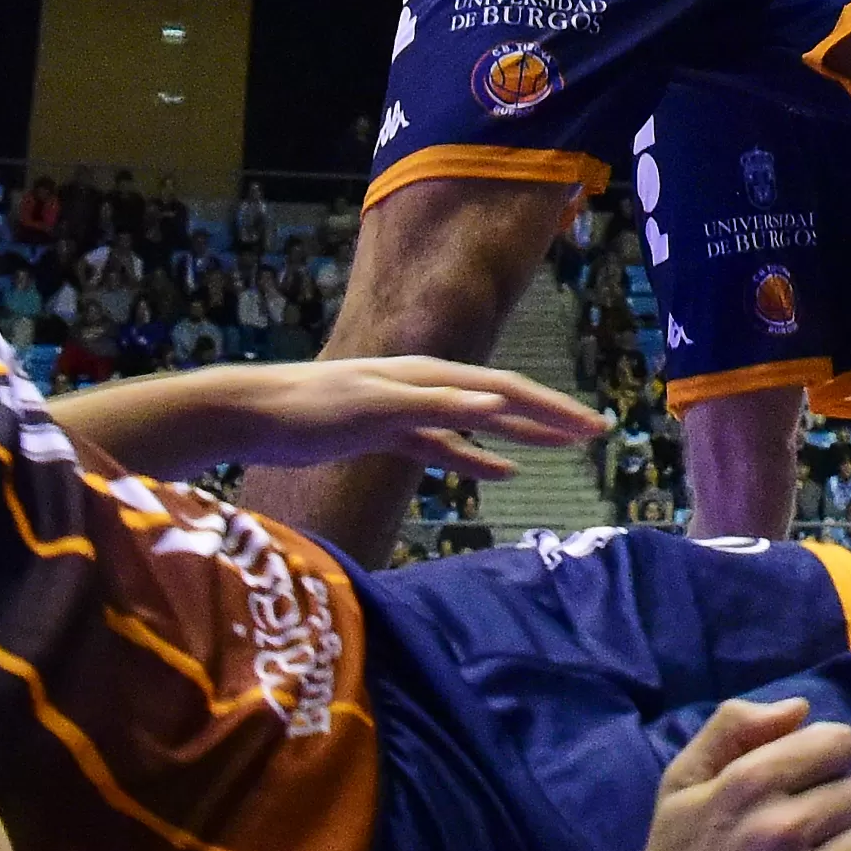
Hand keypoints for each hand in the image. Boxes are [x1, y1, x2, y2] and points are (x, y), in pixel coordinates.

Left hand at [211, 355, 604, 478]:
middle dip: (549, 417)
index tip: (592, 429)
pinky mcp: (388, 435)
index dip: (550, 410)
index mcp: (428, 376)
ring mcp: (408, 410)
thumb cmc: (309, 408)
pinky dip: (477, 460)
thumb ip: (435, 406)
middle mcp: (425, 387)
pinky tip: (500, 474)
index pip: (504, 391)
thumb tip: (498, 405)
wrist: (254, 413)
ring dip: (522, 436)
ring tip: (562, 448)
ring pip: (479, 424)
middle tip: (595, 434)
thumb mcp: (373, 407)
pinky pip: (446, 448)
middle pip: (500, 402)